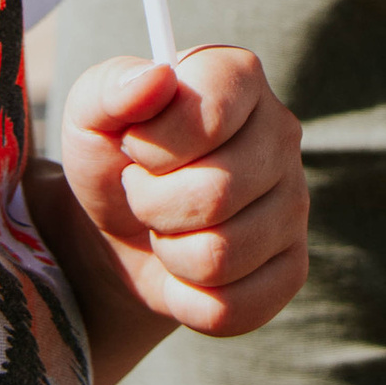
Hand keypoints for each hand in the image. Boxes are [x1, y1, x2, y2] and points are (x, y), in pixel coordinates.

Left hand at [58, 44, 306, 351]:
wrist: (119, 231)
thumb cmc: (111, 158)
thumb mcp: (89, 115)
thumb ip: (112, 88)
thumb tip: (156, 78)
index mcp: (237, 76)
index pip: (209, 117)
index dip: (154, 147)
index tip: (135, 148)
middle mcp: (281, 132)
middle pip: (216, 195)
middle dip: (153, 207)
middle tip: (143, 194)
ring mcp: (295, 202)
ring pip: (222, 257)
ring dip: (170, 254)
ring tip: (165, 229)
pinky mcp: (292, 268)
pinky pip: (234, 309)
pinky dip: (188, 301)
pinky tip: (185, 270)